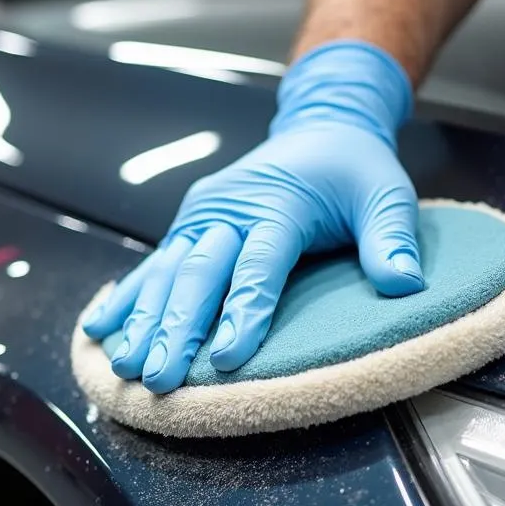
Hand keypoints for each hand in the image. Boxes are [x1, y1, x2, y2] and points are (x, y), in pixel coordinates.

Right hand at [83, 41, 425, 392]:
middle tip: (159, 377)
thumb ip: (391, 237)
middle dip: (176, 328)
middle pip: (199, 274)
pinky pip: (152, 265)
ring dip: (144, 321)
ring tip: (126, 365)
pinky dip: (126, 297)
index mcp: (279, 203)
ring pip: (167, 273)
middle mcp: (231, 210)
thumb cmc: (352, 168)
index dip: (244, 310)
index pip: (259, 263)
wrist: (317, 127)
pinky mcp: (188, 226)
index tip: (228, 356)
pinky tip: (100, 329)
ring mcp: (202, 218)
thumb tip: (404, 284)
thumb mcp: (385, 192)